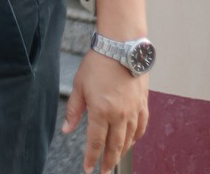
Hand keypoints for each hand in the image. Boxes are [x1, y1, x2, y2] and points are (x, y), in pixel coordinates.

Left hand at [64, 52, 148, 172]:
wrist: (121, 48)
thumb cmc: (97, 64)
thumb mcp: (79, 86)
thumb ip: (74, 111)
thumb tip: (66, 129)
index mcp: (101, 111)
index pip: (96, 142)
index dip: (92, 158)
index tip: (88, 169)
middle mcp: (120, 115)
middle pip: (115, 146)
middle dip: (108, 161)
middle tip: (104, 172)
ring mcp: (134, 111)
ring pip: (129, 139)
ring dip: (122, 151)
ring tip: (115, 159)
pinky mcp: (143, 104)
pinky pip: (142, 127)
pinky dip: (136, 137)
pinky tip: (132, 142)